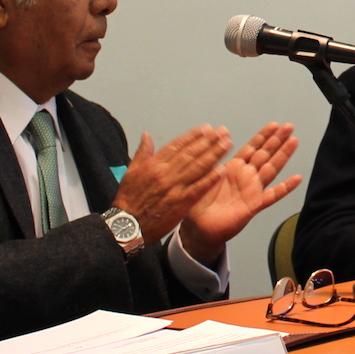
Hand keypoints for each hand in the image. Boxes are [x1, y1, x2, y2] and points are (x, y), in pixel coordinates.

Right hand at [111, 125, 231, 242]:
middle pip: (191, 153)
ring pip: (197, 167)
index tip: (207, 129)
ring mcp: (174, 188)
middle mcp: (165, 173)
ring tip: (227, 144)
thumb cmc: (129, 199)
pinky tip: (222, 170)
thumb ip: (142, 152)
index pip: (177, 145)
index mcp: (154, 164)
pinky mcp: (181, 203)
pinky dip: (210, 179)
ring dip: (214, 154)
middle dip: (209, 141)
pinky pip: (198, 188)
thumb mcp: (131, 171)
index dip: (193, 136)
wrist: (128, 225)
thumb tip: (147, 135)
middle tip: (223, 132)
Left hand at [178, 122, 302, 264]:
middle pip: (265, 154)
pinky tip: (296, 178)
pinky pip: (272, 195)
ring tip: (294, 141)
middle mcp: (246, 177)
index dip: (263, 136)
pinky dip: (285, 187)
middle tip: (289, 126)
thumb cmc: (198, 204)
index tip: (274, 124)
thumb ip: (209, 161)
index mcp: (234, 168)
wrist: (199, 229)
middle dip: (277, 140)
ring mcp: (252, 190)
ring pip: (271, 169)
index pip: (252, 148)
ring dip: (283, 155)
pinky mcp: (254, 205)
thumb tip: (211, 140)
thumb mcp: (200, 177)